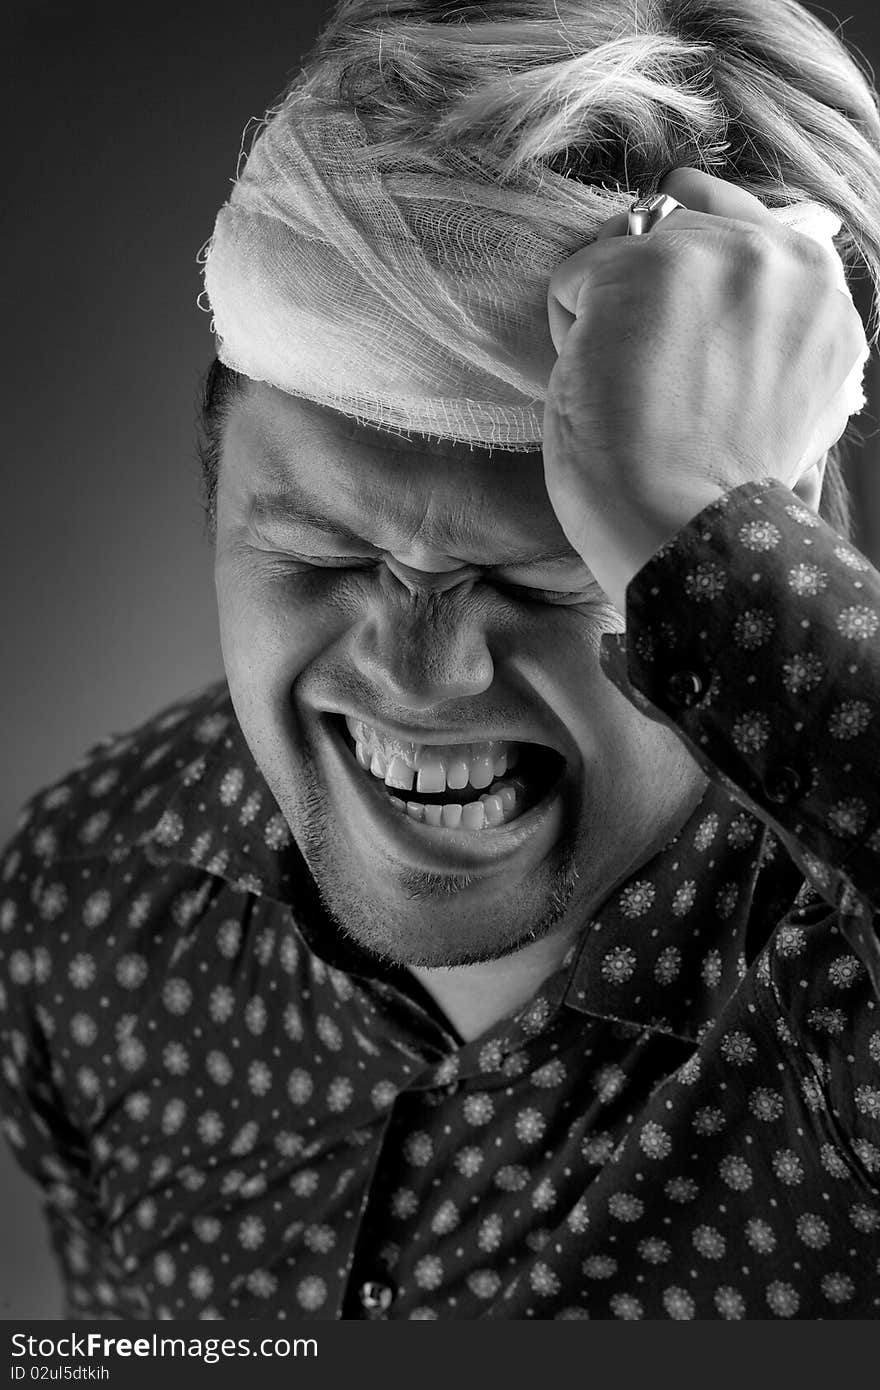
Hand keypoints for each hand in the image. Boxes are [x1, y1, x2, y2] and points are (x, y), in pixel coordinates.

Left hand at [542, 167, 865, 612]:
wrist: (684, 528)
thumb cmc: (723, 485)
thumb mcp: (799, 400)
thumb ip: (786, 336)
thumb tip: (754, 311)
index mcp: (824, 289)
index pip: (744, 226)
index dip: (695, 265)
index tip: (678, 312)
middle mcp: (780, 256)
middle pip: (679, 231)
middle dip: (651, 297)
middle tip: (655, 383)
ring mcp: (710, 253)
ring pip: (624, 249)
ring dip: (608, 313)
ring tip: (627, 387)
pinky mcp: (637, 269)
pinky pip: (573, 278)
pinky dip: (566, 334)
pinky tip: (598, 387)